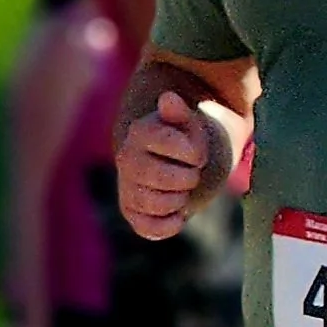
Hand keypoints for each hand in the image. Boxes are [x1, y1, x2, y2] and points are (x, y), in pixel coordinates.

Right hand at [119, 91, 209, 240]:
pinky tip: (179, 214)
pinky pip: (148, 228)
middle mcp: (127, 159)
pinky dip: (169, 225)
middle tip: (192, 173)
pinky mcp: (134, 212)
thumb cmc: (190, 138)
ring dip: (180, 199)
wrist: (184, 160)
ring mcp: (128, 187)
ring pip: (155, 204)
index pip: (168, 143)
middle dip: (187, 177)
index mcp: (140, 132)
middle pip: (162, 178)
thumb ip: (180, 112)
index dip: (193, 152)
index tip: (199, 153)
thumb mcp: (191, 122)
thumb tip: (168, 98)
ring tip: (183, 189)